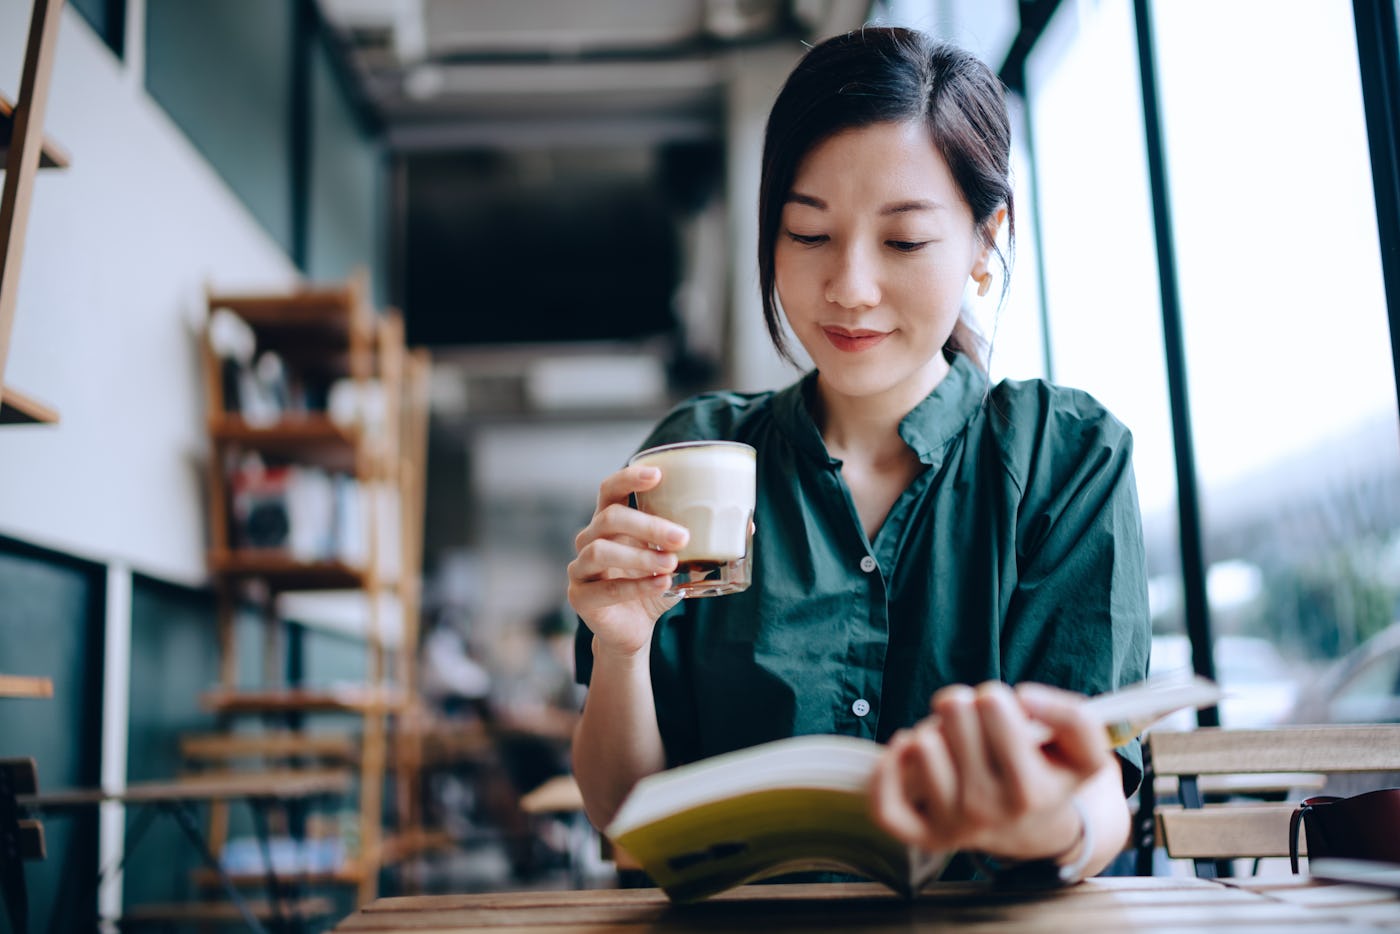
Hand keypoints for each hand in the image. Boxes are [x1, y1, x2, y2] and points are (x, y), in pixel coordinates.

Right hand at [567, 464, 688, 658]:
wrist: (634, 631)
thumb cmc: (654, 586)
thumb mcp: (680, 561)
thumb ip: (702, 542)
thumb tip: (748, 524)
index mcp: (610, 523)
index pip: (609, 489)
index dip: (628, 478)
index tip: (658, 475)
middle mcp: (590, 539)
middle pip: (609, 518)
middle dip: (647, 525)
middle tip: (682, 537)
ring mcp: (580, 568)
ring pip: (600, 551)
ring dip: (640, 556)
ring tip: (672, 564)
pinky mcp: (580, 596)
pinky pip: (605, 588)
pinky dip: (636, 585)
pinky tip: (663, 585)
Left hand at [868, 681, 1109, 859]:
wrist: (1035, 828)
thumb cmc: (1049, 773)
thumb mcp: (1083, 750)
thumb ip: (1073, 717)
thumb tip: (1024, 698)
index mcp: (1032, 790)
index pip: (992, 705)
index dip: (996, 697)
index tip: (1008, 714)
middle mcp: (990, 812)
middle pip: (953, 711)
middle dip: (964, 708)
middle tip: (978, 730)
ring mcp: (952, 827)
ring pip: (920, 744)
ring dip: (934, 733)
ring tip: (956, 747)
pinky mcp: (921, 835)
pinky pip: (884, 802)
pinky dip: (888, 767)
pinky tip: (908, 751)